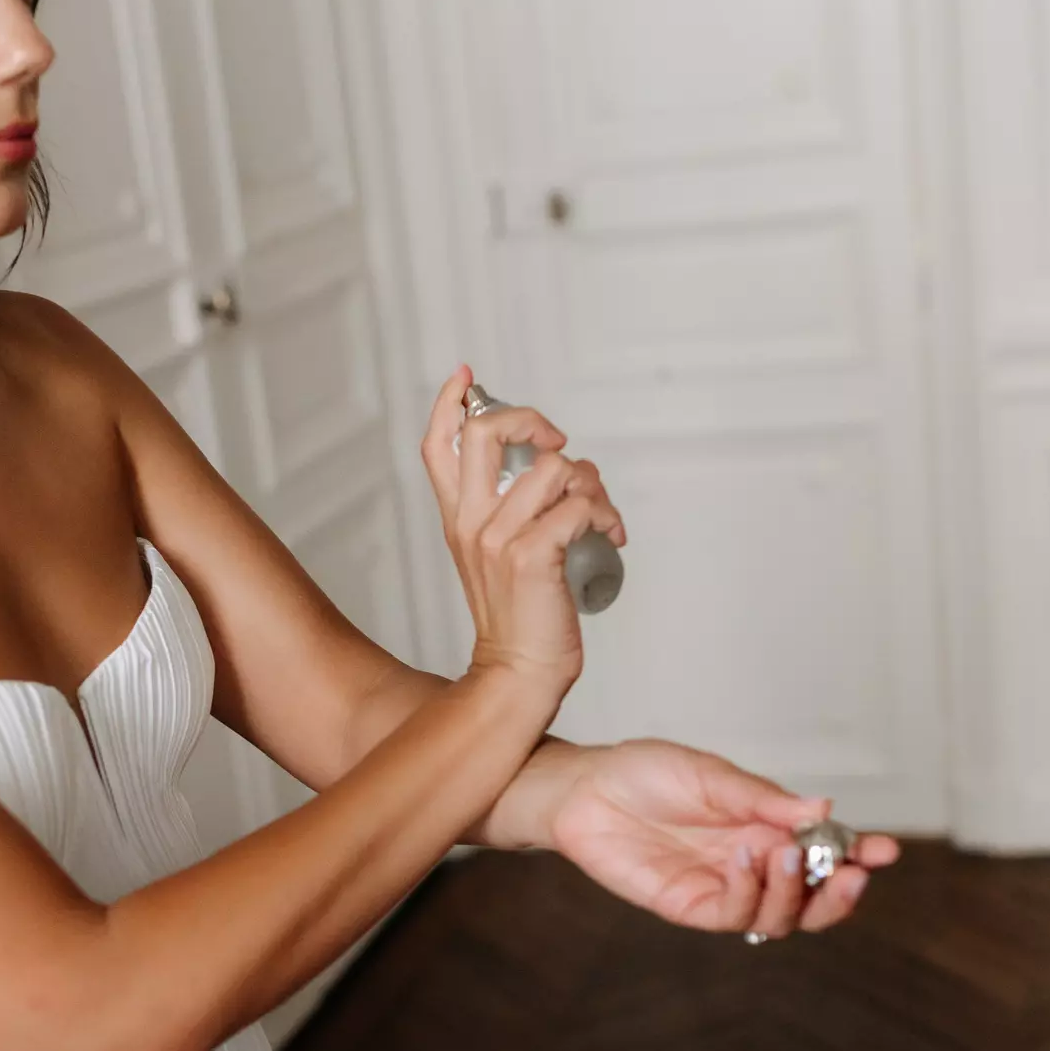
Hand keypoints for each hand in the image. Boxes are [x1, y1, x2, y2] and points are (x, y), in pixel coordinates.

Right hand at [420, 363, 626, 702]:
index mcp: (458, 520)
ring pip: (552, 468)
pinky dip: (605, 515)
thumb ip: (507, 516)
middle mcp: (472, 522)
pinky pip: (579, 506)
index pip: (438, 446)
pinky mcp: (532, 555)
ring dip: (590, 483)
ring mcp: (499, 538)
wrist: (517, 674)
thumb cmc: (519, 620)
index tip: (466, 376)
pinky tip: (610, 535)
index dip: (450, 402)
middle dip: (531, 421)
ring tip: (599, 513)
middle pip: (486, 432)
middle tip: (557, 443)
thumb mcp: (496, 559)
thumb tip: (550, 471)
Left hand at [541, 738, 900, 934]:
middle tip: (853, 873)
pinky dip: (749, 891)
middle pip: (812, 901)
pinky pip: (732, 914)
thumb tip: (823, 809)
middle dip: (840, 893)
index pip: (823, 853)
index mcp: (766, 829)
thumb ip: (763, 799)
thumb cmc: (645, 772)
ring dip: (794, 890)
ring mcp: (722, 889)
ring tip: (786, 852)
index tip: (886, 851)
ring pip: (779, 919)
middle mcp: (752, 865)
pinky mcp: (688, 906)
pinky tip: (746, 858)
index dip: (858, 856)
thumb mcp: (711, 775)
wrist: (584, 787)